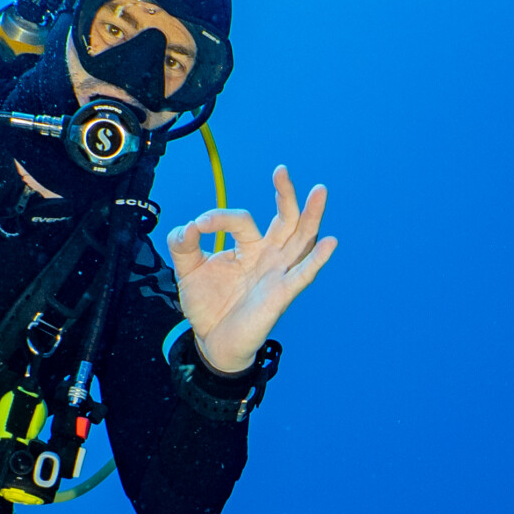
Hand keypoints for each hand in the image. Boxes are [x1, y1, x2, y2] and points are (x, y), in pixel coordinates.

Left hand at [165, 165, 334, 374]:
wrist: (212, 342)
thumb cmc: (208, 304)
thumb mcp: (188, 270)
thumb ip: (183, 246)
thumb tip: (188, 225)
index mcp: (249, 247)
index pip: (242, 220)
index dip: (219, 217)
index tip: (197, 226)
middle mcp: (269, 256)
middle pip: (286, 221)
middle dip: (286, 195)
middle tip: (281, 171)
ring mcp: (278, 274)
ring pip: (301, 240)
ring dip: (311, 216)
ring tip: (320, 191)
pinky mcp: (282, 294)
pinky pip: (303, 275)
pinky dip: (317, 260)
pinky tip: (330, 242)